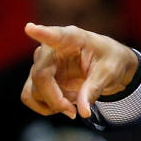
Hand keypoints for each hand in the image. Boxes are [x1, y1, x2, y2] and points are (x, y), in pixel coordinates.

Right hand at [21, 23, 139, 119]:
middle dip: (55, 99)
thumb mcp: (109, 73)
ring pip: (33, 90)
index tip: (31, 28)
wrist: (107, 64)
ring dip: (53, 104)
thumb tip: (83, 112)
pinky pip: (30, 96)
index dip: (42, 33)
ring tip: (75, 101)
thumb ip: (94, 89)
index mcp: (72, 38)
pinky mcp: (39, 77)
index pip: (54, 35)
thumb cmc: (110, 60)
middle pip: (40, 76)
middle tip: (74, 111)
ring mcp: (42, 63)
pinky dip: (47, 106)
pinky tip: (65, 103)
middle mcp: (50, 49)